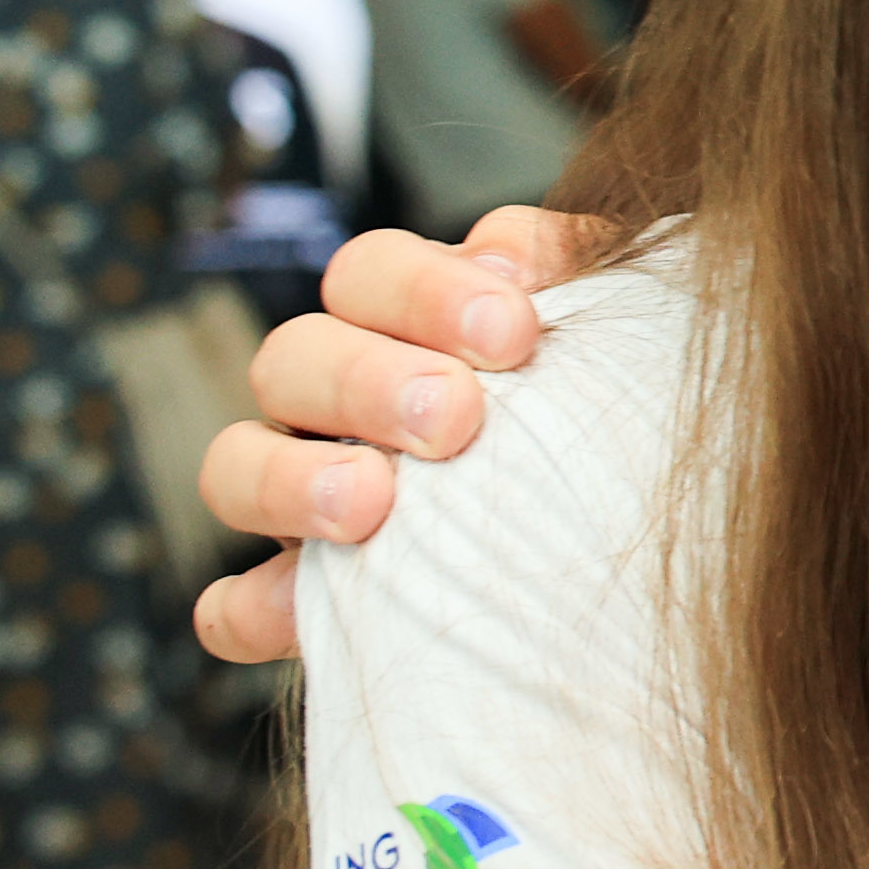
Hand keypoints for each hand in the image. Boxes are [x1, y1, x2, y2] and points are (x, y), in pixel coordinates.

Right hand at [191, 209, 598, 665]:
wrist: (635, 558)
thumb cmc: (621, 417)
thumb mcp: (614, 335)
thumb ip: (582, 276)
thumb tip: (529, 258)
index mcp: (407, 326)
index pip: (371, 273)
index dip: (428, 289)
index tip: (516, 330)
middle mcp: (340, 401)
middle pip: (294, 355)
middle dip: (368, 379)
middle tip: (453, 418)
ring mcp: (303, 497)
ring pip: (235, 464)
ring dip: (293, 479)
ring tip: (370, 504)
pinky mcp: (297, 601)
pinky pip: (233, 606)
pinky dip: (252, 606)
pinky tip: (295, 609)